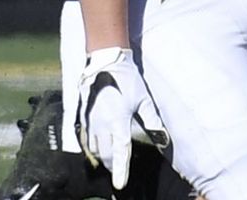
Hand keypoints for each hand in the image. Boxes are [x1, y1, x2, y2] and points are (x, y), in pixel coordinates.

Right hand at [74, 47, 169, 190]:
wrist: (105, 61)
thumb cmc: (127, 79)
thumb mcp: (143, 99)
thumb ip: (151, 120)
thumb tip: (163, 138)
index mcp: (118, 121)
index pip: (120, 152)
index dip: (120, 171)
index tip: (120, 184)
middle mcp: (101, 124)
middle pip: (105, 154)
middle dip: (112, 165)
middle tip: (118, 169)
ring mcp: (90, 120)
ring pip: (94, 149)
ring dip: (102, 157)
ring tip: (110, 158)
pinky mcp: (82, 116)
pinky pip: (85, 138)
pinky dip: (91, 147)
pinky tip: (97, 147)